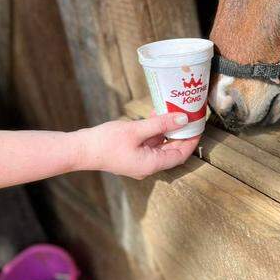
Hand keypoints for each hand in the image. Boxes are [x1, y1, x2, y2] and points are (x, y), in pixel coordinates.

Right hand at [77, 112, 201, 179]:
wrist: (81, 150)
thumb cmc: (106, 142)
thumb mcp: (136, 130)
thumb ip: (161, 124)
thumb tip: (183, 119)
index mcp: (151, 165)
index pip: (180, 155)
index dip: (192, 141)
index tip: (198, 125)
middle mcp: (147, 166)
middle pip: (172, 151)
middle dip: (181, 134)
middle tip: (189, 117)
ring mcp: (139, 162)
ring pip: (160, 146)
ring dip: (167, 131)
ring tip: (174, 113)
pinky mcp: (131, 156)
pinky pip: (149, 144)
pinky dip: (155, 132)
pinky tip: (155, 116)